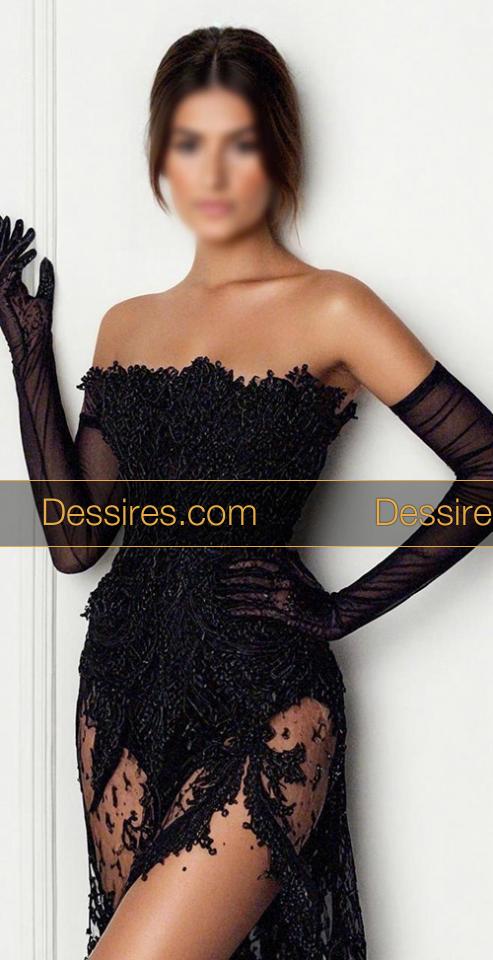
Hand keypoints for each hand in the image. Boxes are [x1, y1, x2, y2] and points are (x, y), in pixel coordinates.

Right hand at [0, 215, 54, 373]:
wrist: (33, 344)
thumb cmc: (37, 328)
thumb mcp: (45, 296)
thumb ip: (46, 278)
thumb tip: (45, 260)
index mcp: (9, 285)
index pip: (7, 258)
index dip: (11, 241)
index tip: (17, 228)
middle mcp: (2, 286)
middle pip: (1, 255)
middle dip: (6, 236)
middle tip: (13, 220)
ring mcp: (0, 291)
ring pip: (3, 259)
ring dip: (12, 242)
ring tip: (20, 228)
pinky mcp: (2, 295)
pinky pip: (10, 272)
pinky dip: (21, 261)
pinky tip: (31, 252)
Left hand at [217, 553, 336, 640]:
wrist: (331, 615)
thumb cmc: (319, 597)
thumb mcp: (304, 575)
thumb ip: (290, 562)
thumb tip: (281, 550)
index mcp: (286, 571)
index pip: (259, 562)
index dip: (241, 563)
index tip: (228, 565)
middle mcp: (282, 582)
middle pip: (251, 578)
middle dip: (231, 579)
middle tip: (218, 581)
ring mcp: (281, 597)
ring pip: (251, 593)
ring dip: (232, 595)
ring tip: (219, 595)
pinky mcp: (281, 613)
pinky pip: (257, 610)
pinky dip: (242, 610)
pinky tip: (231, 611)